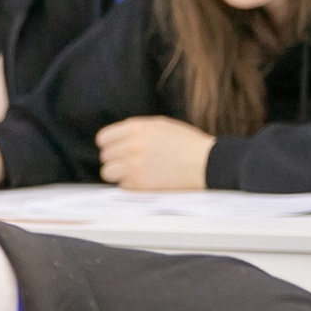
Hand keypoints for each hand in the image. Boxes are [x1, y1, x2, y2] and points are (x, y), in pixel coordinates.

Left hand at [95, 116, 214, 190]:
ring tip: (134, 171)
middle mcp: (131, 146)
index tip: (116, 149)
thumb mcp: (160, 125)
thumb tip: (114, 139)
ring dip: (119, 173)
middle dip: (116, 159)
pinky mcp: (139, 184)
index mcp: (136, 128)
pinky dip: (131, 184)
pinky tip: (146, 179)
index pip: (103, 139)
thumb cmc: (185, 143)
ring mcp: (134, 166)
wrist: (206, 162)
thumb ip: (135, 130)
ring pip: (107, 172)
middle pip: (105, 156)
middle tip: (131, 161)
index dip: (109, 145)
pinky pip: (122, 185)